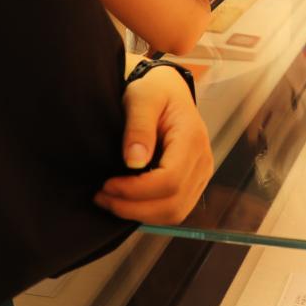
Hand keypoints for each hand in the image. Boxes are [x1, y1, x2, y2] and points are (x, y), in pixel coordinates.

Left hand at [94, 66, 212, 223]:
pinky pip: (175, 210)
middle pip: (173, 204)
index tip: (107, 185)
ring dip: (140, 214)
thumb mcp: (141, 99)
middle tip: (101, 197)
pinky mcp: (193, 182)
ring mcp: (201, 174)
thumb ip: (138, 127)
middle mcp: (203, 160)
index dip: (136, 190)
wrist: (168, 90)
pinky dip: (149, 212)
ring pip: (175, 213)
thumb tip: (134, 162)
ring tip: (111, 201)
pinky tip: (127, 201)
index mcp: (192, 139)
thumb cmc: (154, 91)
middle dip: (133, 208)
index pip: (170, 181)